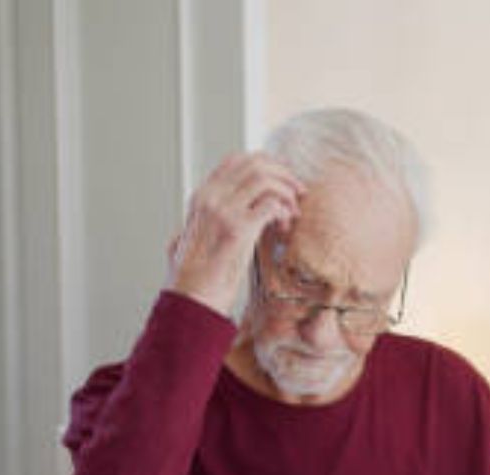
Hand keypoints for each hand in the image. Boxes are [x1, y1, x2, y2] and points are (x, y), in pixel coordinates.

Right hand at [166, 152, 305, 315]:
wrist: (191, 300)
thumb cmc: (196, 278)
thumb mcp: (191, 239)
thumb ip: (202, 223)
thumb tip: (212, 218)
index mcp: (201, 197)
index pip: (236, 160)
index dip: (266, 164)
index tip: (283, 178)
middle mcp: (210, 198)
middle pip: (255, 163)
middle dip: (284, 174)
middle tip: (298, 192)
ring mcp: (223, 211)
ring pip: (265, 179)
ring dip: (287, 192)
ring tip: (293, 213)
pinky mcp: (237, 230)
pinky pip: (271, 205)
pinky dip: (284, 212)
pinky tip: (285, 229)